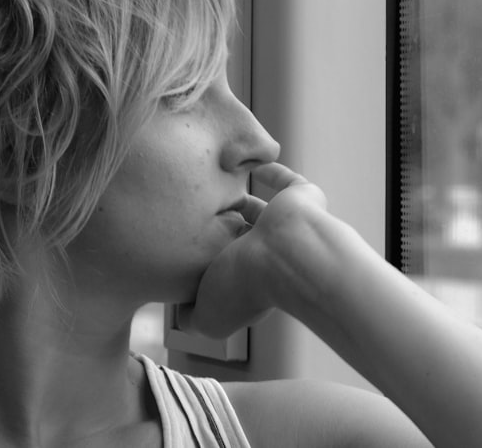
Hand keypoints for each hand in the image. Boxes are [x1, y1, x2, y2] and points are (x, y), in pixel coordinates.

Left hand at [177, 163, 332, 337]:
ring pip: (262, 211)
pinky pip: (288, 181)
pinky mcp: (301, 199)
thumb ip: (192, 318)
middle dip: (221, 228)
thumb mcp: (207, 316)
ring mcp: (285, 227)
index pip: (225, 269)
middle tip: (193, 211)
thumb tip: (182, 313)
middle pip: (240, 238)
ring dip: (244, 200)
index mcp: (248, 279)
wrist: (288, 255)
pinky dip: (274, 172)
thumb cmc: (248, 284)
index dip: (206, 260)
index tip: (180, 247)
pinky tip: (255, 164)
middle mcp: (267, 253)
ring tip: (216, 185)